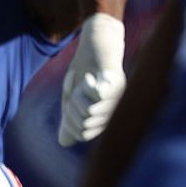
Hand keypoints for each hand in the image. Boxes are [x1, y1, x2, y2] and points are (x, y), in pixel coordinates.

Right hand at [59, 14, 125, 145]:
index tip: (72, 104)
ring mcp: (120, 99)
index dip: (70, 121)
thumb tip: (65, 142)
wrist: (97, 44)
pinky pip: (95, 96)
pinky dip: (85, 85)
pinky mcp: (119, 85)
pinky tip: (92, 76)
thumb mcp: (72, 97)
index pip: (83, 134)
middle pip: (84, 124)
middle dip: (72, 106)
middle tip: (79, 89)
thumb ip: (70, 118)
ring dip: (79, 94)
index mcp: (107, 117)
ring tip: (86, 81)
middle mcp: (117, 111)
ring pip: (89, 111)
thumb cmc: (86, 70)